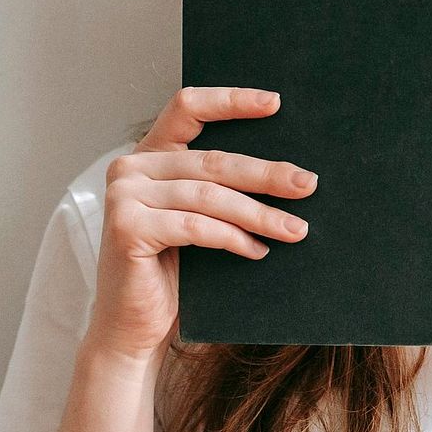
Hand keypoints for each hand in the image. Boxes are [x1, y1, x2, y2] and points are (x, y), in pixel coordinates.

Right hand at [86, 86, 316, 365]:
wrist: (134, 330)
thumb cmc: (173, 277)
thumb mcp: (199, 220)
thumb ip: (219, 189)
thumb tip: (288, 175)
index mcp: (148, 155)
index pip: (188, 107)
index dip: (232, 101)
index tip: (276, 104)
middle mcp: (130, 168)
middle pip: (212, 160)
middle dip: (266, 173)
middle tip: (308, 184)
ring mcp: (124, 196)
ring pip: (209, 196)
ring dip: (259, 214)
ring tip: (295, 230)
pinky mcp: (127, 228)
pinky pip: (196, 226)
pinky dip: (233, 239)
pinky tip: (258, 250)